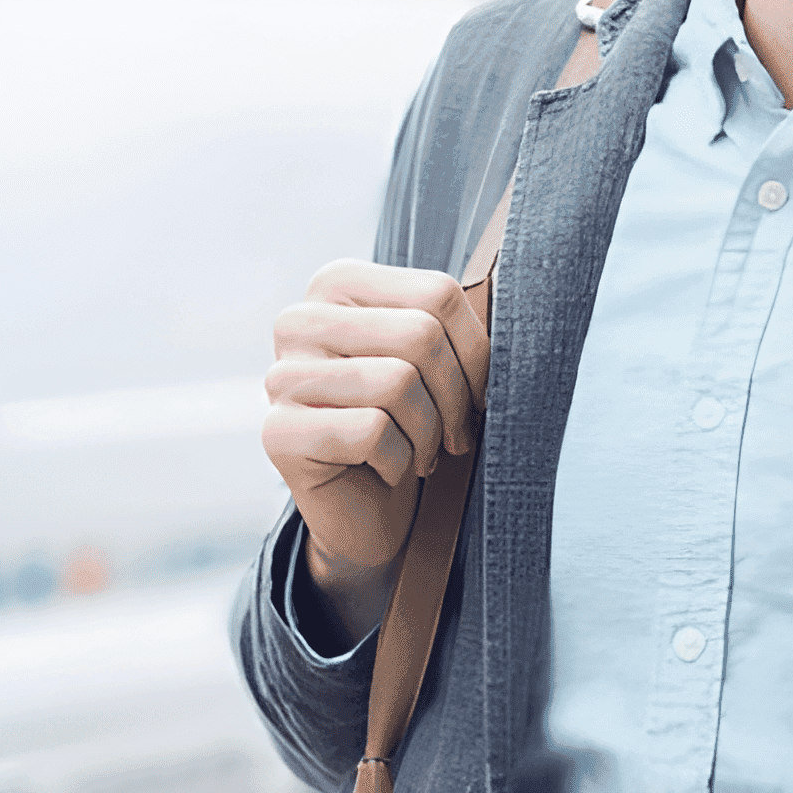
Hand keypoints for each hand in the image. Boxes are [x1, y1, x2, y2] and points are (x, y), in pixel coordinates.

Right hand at [262, 261, 491, 645]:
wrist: (366, 509)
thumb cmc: (408, 423)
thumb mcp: (433, 361)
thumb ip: (452, 325)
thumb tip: (515, 309)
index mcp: (338, 283)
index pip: (437, 293)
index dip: (477, 351)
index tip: (480, 393)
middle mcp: (300, 320)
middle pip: (420, 335)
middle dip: (456, 396)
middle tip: (456, 434)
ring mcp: (281, 376)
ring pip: (398, 382)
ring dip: (429, 433)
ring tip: (422, 452)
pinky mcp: (277, 432)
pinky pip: (372, 432)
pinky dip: (399, 461)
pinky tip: (388, 470)